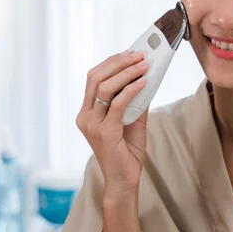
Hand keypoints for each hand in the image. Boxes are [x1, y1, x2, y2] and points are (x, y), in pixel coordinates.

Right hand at [76, 50, 149, 195]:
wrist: (124, 180)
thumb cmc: (127, 150)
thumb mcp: (132, 119)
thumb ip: (136, 99)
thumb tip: (147, 75)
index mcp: (86, 112)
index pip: (93, 78)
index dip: (111, 62)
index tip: (129, 52)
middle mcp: (85, 116)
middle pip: (96, 78)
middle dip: (119, 62)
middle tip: (139, 54)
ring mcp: (92, 124)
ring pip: (105, 88)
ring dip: (127, 72)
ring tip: (144, 64)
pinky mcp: (104, 132)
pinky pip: (118, 104)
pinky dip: (131, 90)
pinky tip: (143, 82)